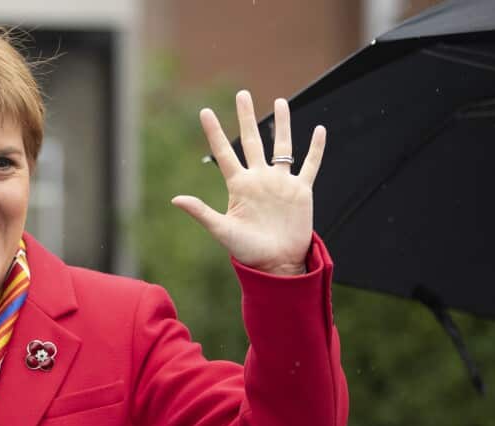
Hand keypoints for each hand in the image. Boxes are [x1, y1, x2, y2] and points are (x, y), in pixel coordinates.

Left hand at [172, 91, 325, 275]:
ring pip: (281, 146)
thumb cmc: (247, 251)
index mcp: (239, 186)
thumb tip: (176, 199)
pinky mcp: (301, 191)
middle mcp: (259, 179)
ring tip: (280, 101)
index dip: (215, 132)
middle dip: (246, 117)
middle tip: (242, 93)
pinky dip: (315, 149)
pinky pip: (309, 165)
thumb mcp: (222, 230)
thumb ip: (201, 212)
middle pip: (252, 140)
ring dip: (281, 125)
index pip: (224, 152)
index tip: (205, 111)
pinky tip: (319, 130)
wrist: (276, 263)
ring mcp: (280, 183)